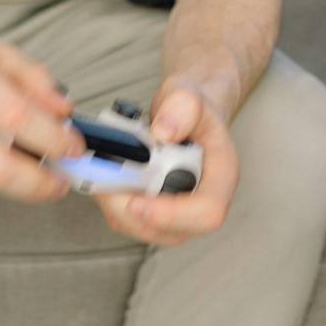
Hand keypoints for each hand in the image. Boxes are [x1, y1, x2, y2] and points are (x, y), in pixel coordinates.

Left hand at [92, 78, 239, 247]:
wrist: (185, 114)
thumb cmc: (190, 109)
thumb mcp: (188, 94)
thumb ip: (182, 107)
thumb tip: (163, 134)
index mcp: (222, 174)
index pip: (207, 211)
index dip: (171, 214)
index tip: (136, 202)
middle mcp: (204, 200)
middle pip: (173, 230)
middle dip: (132, 211)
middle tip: (106, 179)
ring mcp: (181, 212)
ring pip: (148, 231)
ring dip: (118, 208)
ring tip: (104, 174)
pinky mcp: (159, 215)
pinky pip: (133, 224)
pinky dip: (113, 205)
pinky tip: (107, 179)